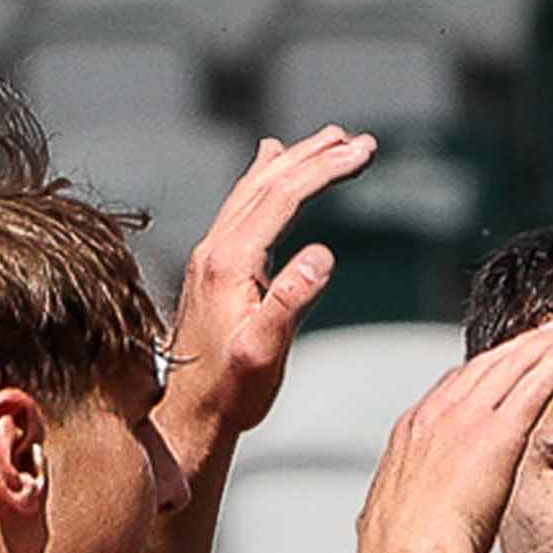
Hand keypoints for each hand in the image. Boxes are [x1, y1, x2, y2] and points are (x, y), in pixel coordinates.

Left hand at [159, 129, 378, 463]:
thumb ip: (290, 301)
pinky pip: (242, 205)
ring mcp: (210, 255)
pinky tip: (269, 164)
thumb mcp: (265, 352)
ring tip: (325, 141)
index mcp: (229, 261)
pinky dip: (264, 177)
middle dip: (315, 155)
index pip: (284, 196)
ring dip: (292, 161)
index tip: (363, 151)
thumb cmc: (230, 391)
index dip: (326, 169)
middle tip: (357, 138)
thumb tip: (323, 254)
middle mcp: (215, 249)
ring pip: (254, 189)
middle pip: (268, 182)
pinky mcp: (212, 266)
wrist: (189, 414)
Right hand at [359, 317, 552, 552]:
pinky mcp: (498, 432)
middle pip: (480, 366)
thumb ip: (398, 515)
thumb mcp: (390, 526)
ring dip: (538, 343)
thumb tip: (384, 531)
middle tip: (539, 332)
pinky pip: (533, 383)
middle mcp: (434, 417)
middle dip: (511, 347)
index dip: (477, 375)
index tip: (497, 366)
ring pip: (509, 364)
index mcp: (410, 438)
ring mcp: (465, 419)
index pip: (449, 391)